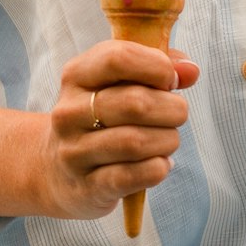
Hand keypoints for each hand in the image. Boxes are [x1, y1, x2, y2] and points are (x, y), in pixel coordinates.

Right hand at [39, 41, 199, 219]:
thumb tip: (189, 71)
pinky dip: (158, 168)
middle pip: (136, 104)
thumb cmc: (100, 119)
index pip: (117, 59)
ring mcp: (73, 152)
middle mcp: (68, 114)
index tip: (170, 80)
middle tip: (176, 115)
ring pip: (137, 142)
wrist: (55, 171)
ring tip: (166, 141)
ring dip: (167, 141)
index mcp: (75, 78)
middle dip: (173, 109)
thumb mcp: (118, 84)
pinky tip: (158, 164)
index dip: (157, 66)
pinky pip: (136, 175)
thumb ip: (158, 67)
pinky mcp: (86, 187)